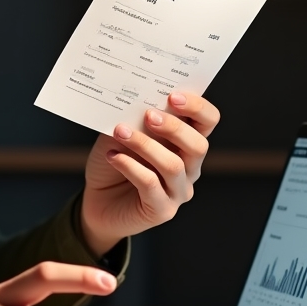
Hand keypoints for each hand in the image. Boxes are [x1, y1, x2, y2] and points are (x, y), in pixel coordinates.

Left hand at [80, 91, 219, 256]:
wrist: (98, 200)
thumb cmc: (115, 159)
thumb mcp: (122, 132)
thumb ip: (135, 118)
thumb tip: (137, 99)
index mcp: (186, 142)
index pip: (208, 121)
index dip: (197, 107)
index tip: (173, 95)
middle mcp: (189, 167)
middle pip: (198, 145)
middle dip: (174, 127)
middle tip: (148, 115)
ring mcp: (178, 191)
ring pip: (173, 165)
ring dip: (145, 145)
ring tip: (120, 132)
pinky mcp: (162, 209)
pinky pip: (151, 184)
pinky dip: (130, 166)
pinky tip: (113, 156)